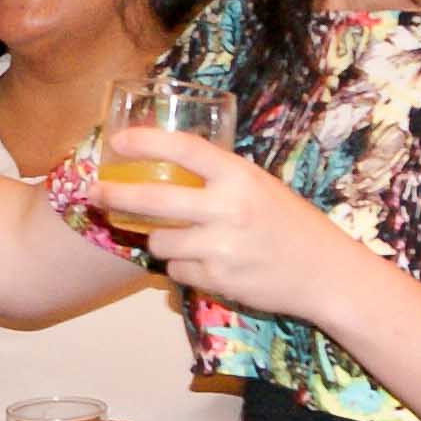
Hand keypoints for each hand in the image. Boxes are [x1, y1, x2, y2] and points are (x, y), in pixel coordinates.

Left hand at [92, 129, 361, 323]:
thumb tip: (166, 165)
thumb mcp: (259, 187)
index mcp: (240, 176)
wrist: (325, 273)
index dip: (147, 141)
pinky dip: (181, 266)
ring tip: (176, 237)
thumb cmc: (290, 224)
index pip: (185, 149)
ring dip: (157, 240)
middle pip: (154, 199)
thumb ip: (220, 178)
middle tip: (96, 193)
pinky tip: (203, 261)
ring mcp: (222, 246)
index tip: (118, 141)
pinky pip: (177, 270)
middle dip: (117, 196)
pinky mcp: (218, 278)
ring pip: (160, 241)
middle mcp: (228, 208)